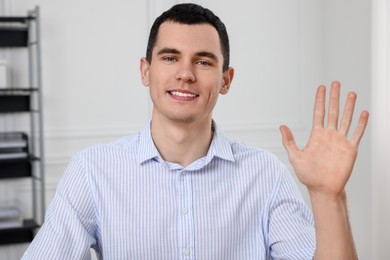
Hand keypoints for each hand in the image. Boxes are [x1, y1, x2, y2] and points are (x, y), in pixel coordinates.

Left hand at [279, 81, 368, 198]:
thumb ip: (289, 141)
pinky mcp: (350, 149)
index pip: (319, 112)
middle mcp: (329, 135)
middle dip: (334, 97)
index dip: (320, 100)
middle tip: (335, 83)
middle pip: (333, 111)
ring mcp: (340, 141)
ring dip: (349, 106)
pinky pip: (357, 134)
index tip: (321, 88)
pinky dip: (361, 123)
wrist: (323, 189)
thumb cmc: (308, 175)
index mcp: (316, 135)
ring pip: (346, 119)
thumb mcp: (295, 156)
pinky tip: (363, 112)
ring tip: (351, 93)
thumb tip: (282, 126)